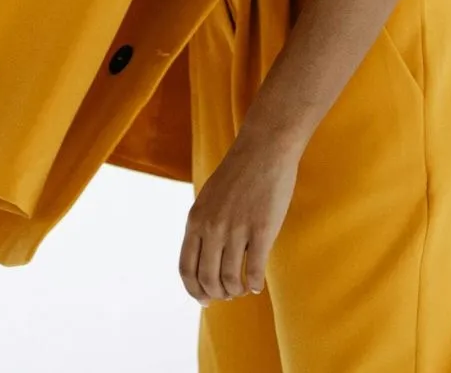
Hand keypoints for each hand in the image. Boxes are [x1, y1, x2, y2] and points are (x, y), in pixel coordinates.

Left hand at [178, 130, 302, 303]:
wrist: (263, 149)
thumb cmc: (238, 174)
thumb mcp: (209, 199)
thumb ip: (204, 226)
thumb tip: (205, 258)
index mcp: (195, 220)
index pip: (186, 269)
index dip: (194, 290)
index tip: (204, 300)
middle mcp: (212, 227)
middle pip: (208, 279)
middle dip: (217, 294)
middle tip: (228, 295)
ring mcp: (236, 229)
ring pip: (231, 279)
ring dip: (236, 291)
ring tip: (243, 289)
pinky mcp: (262, 229)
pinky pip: (254, 269)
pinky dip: (254, 283)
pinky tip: (258, 284)